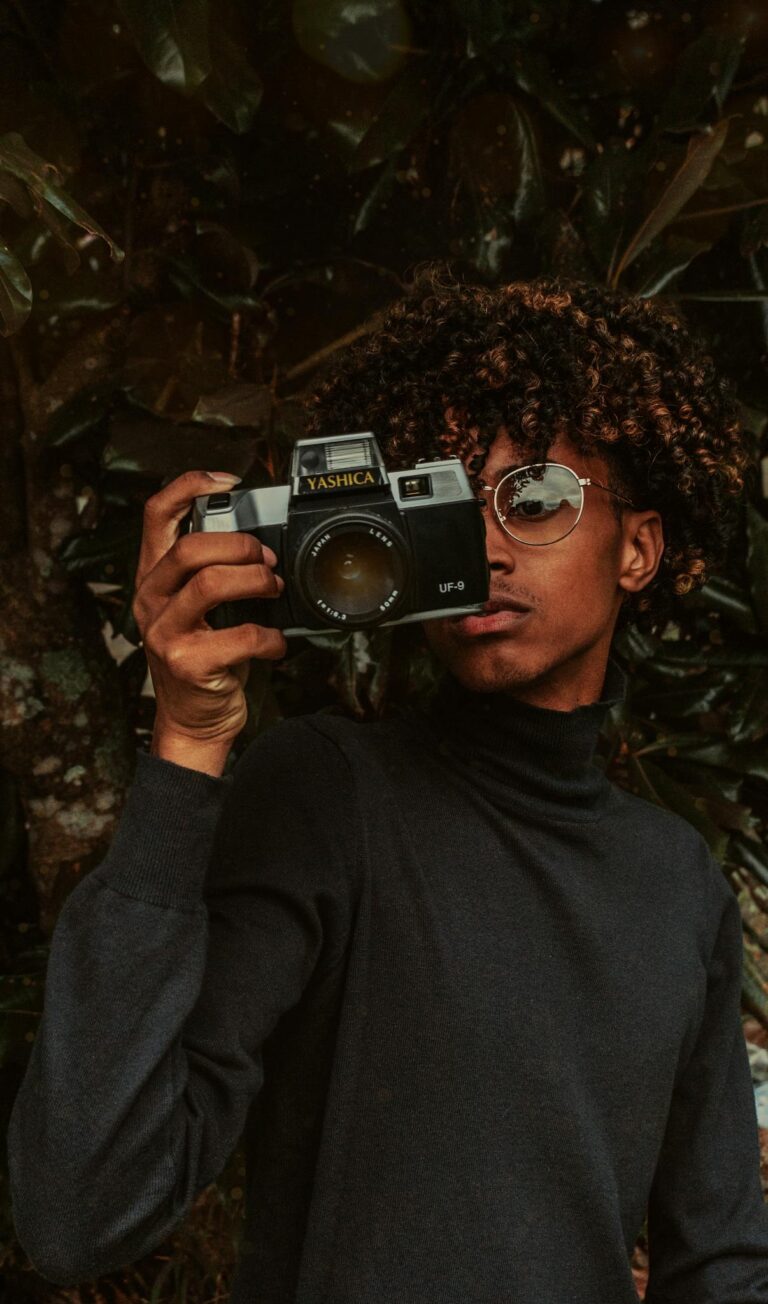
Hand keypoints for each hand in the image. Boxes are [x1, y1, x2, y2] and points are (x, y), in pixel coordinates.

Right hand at [132, 471, 286, 758]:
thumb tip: (265, 546)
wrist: (194, 719)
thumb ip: (213, 574)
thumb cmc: (205, 657)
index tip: (229, 481)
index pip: (156, 514)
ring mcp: (164, 632)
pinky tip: (275, 643)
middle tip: (266, 560)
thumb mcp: (199, 610)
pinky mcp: (187, 663)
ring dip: (254, 581)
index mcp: (154, 576)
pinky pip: (238, 636)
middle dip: (239, 545)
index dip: (189, 486)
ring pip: (209, 584)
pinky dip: (268, 636)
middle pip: (189, 547)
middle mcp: (151, 599)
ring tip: (273, 590)